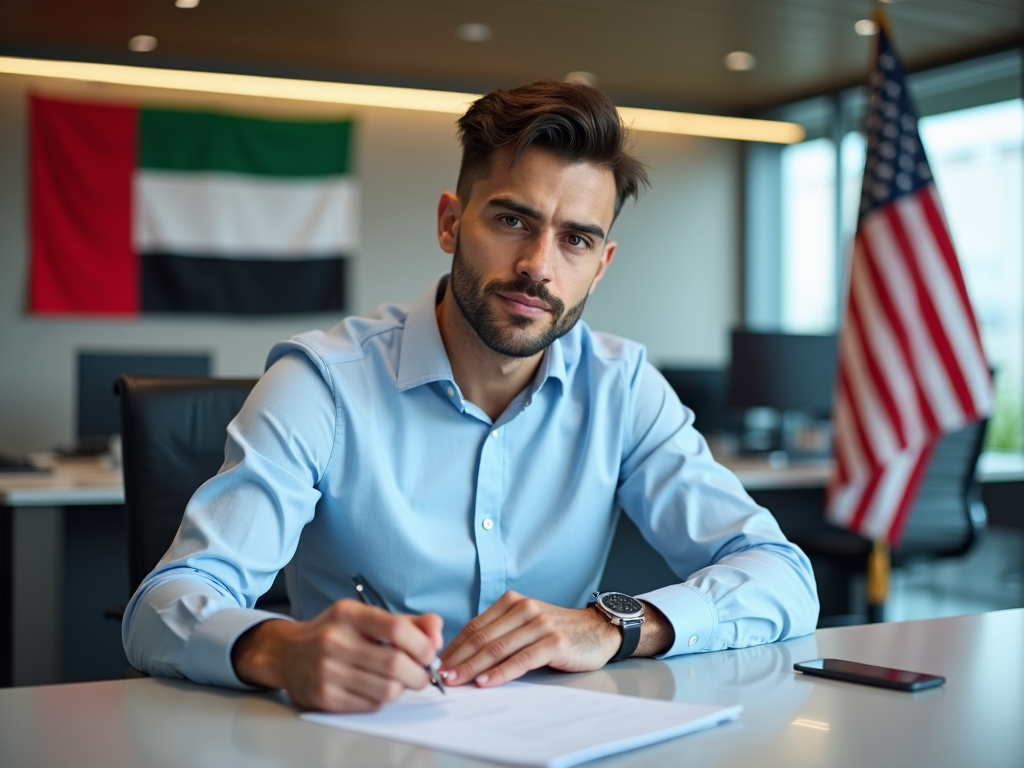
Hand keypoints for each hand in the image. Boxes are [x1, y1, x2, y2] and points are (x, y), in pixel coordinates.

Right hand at [231, 599, 442, 711]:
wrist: (287, 653)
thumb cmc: (334, 632)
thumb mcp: (366, 616)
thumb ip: (407, 622)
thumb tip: (437, 633)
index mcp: (348, 614)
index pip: (397, 629)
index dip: (423, 644)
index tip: (428, 652)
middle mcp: (335, 641)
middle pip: (396, 665)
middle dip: (419, 674)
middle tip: (421, 674)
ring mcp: (327, 671)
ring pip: (387, 690)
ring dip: (402, 689)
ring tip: (398, 681)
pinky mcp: (324, 697)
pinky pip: (371, 705)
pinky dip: (382, 699)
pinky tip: (375, 688)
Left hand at [437, 591, 620, 687]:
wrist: (597, 631)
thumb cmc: (557, 631)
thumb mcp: (526, 624)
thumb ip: (500, 633)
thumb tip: (463, 655)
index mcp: (512, 601)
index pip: (475, 626)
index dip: (454, 646)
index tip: (437, 664)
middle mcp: (523, 608)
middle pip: (482, 637)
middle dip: (458, 659)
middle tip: (440, 676)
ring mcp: (539, 624)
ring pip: (498, 648)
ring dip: (473, 667)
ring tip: (456, 681)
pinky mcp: (554, 641)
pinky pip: (521, 659)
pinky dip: (501, 672)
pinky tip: (486, 682)